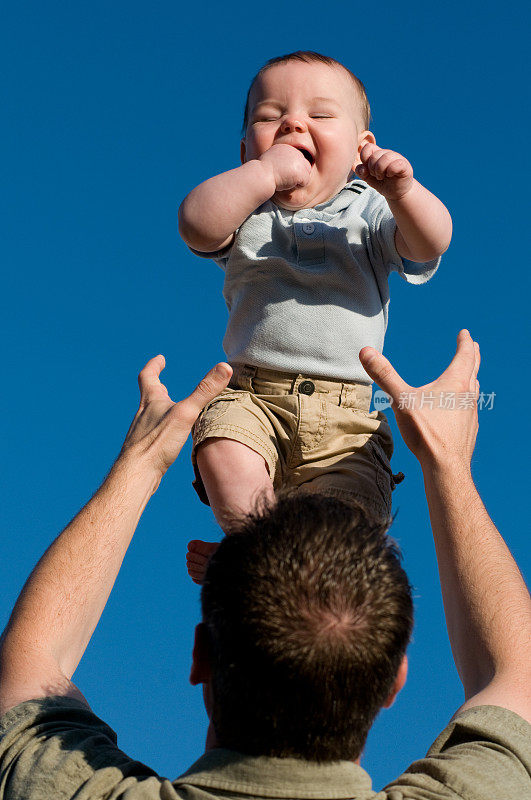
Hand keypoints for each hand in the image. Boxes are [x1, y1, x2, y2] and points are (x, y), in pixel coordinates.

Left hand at [120, 355, 231, 481]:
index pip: (148, 376)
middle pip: (147, 395)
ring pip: (150, 415)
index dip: (154, 366)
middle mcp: (144, 414)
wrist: (136, 474)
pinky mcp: (146, 449)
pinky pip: (154, 433)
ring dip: (159, 408)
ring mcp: (143, 432)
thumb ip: (205, 391)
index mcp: (150, 401)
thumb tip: (224, 367)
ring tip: (168, 407)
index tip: (160, 359)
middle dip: (156, 385)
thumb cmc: (157, 443)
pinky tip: (169, 438)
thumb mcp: (186, 413)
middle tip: (162, 379)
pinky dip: (162, 429)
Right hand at [259, 144, 311, 191]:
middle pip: (304, 166)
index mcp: (286, 148)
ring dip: (296, 180)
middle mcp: (295, 151)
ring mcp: (299, 160)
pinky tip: (287, 182)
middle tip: (283, 177)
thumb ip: (279, 161)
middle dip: (296, 174)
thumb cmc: (261, 172)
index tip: (280, 172)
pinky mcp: (302, 171)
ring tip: (284, 179)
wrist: (261, 175)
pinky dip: (297, 186)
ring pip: (306, 174)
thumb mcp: (270, 161)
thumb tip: (277, 162)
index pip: (297, 160)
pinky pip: (305, 182)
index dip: (290, 169)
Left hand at [355, 142, 413, 199]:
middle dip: (372, 169)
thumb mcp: (368, 178)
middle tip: (377, 176)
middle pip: (375, 155)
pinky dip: (390, 171)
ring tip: (382, 177)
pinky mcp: (405, 165)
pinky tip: (391, 175)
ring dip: (380, 171)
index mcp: (378, 154)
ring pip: (385, 158)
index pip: (368, 147)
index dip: (364, 158)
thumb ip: (361, 172)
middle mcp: (387, 153)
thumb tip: (361, 167)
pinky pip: (396, 164)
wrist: (396, 193)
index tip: (367, 169)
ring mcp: (397, 158)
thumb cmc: (383, 183)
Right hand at [360, 330, 480, 467]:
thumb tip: (365, 351)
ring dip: (470, 379)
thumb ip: (384, 375)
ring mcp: (471, 414)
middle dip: (471, 356)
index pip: (465, 355)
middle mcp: (468, 396)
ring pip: (473, 391)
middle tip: (473, 347)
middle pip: (473, 370)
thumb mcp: (401, 400)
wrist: (446, 468)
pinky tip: (459, 411)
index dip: (465, 342)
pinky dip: (466, 402)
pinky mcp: (468, 431)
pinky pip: (469, 410)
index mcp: (455, 383)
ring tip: (469, 376)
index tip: (465, 333)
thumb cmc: (426, 432)